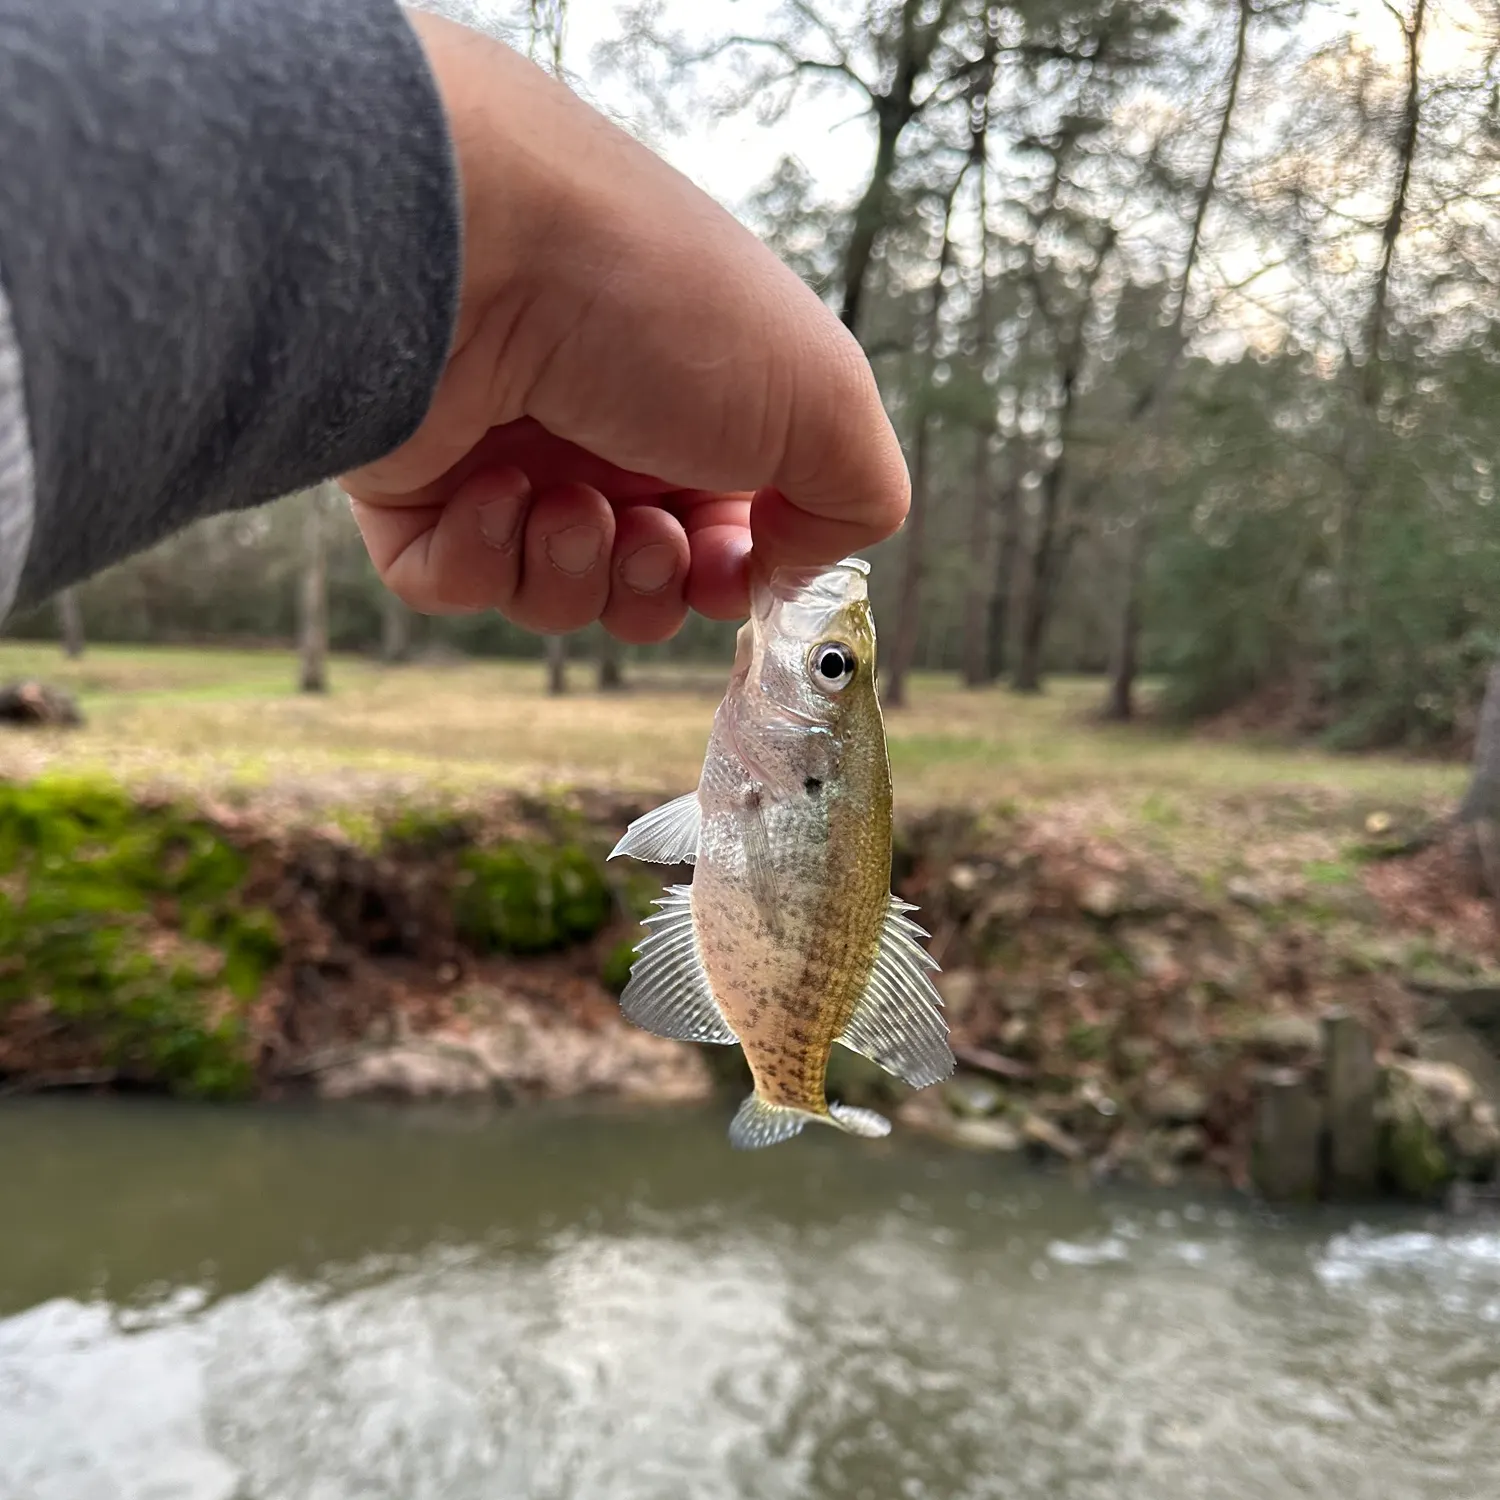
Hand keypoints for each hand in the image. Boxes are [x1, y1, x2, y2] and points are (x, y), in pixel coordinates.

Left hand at [339, 9, 907, 643]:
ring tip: (564, 503)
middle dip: (652, 588)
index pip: (721, 535)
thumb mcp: (826, 401)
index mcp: (694, 406)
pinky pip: (447, 583)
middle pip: (637, 584)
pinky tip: (489, 488)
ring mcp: (500, 456)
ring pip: (547, 594)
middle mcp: (600, 429)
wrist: (481, 246)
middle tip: (645, 533)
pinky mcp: (407, 483)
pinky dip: (479, 560)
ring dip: (571, 571)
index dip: (730, 576)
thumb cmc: (662, 309)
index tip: (729, 569)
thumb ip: (856, 501)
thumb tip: (793, 563)